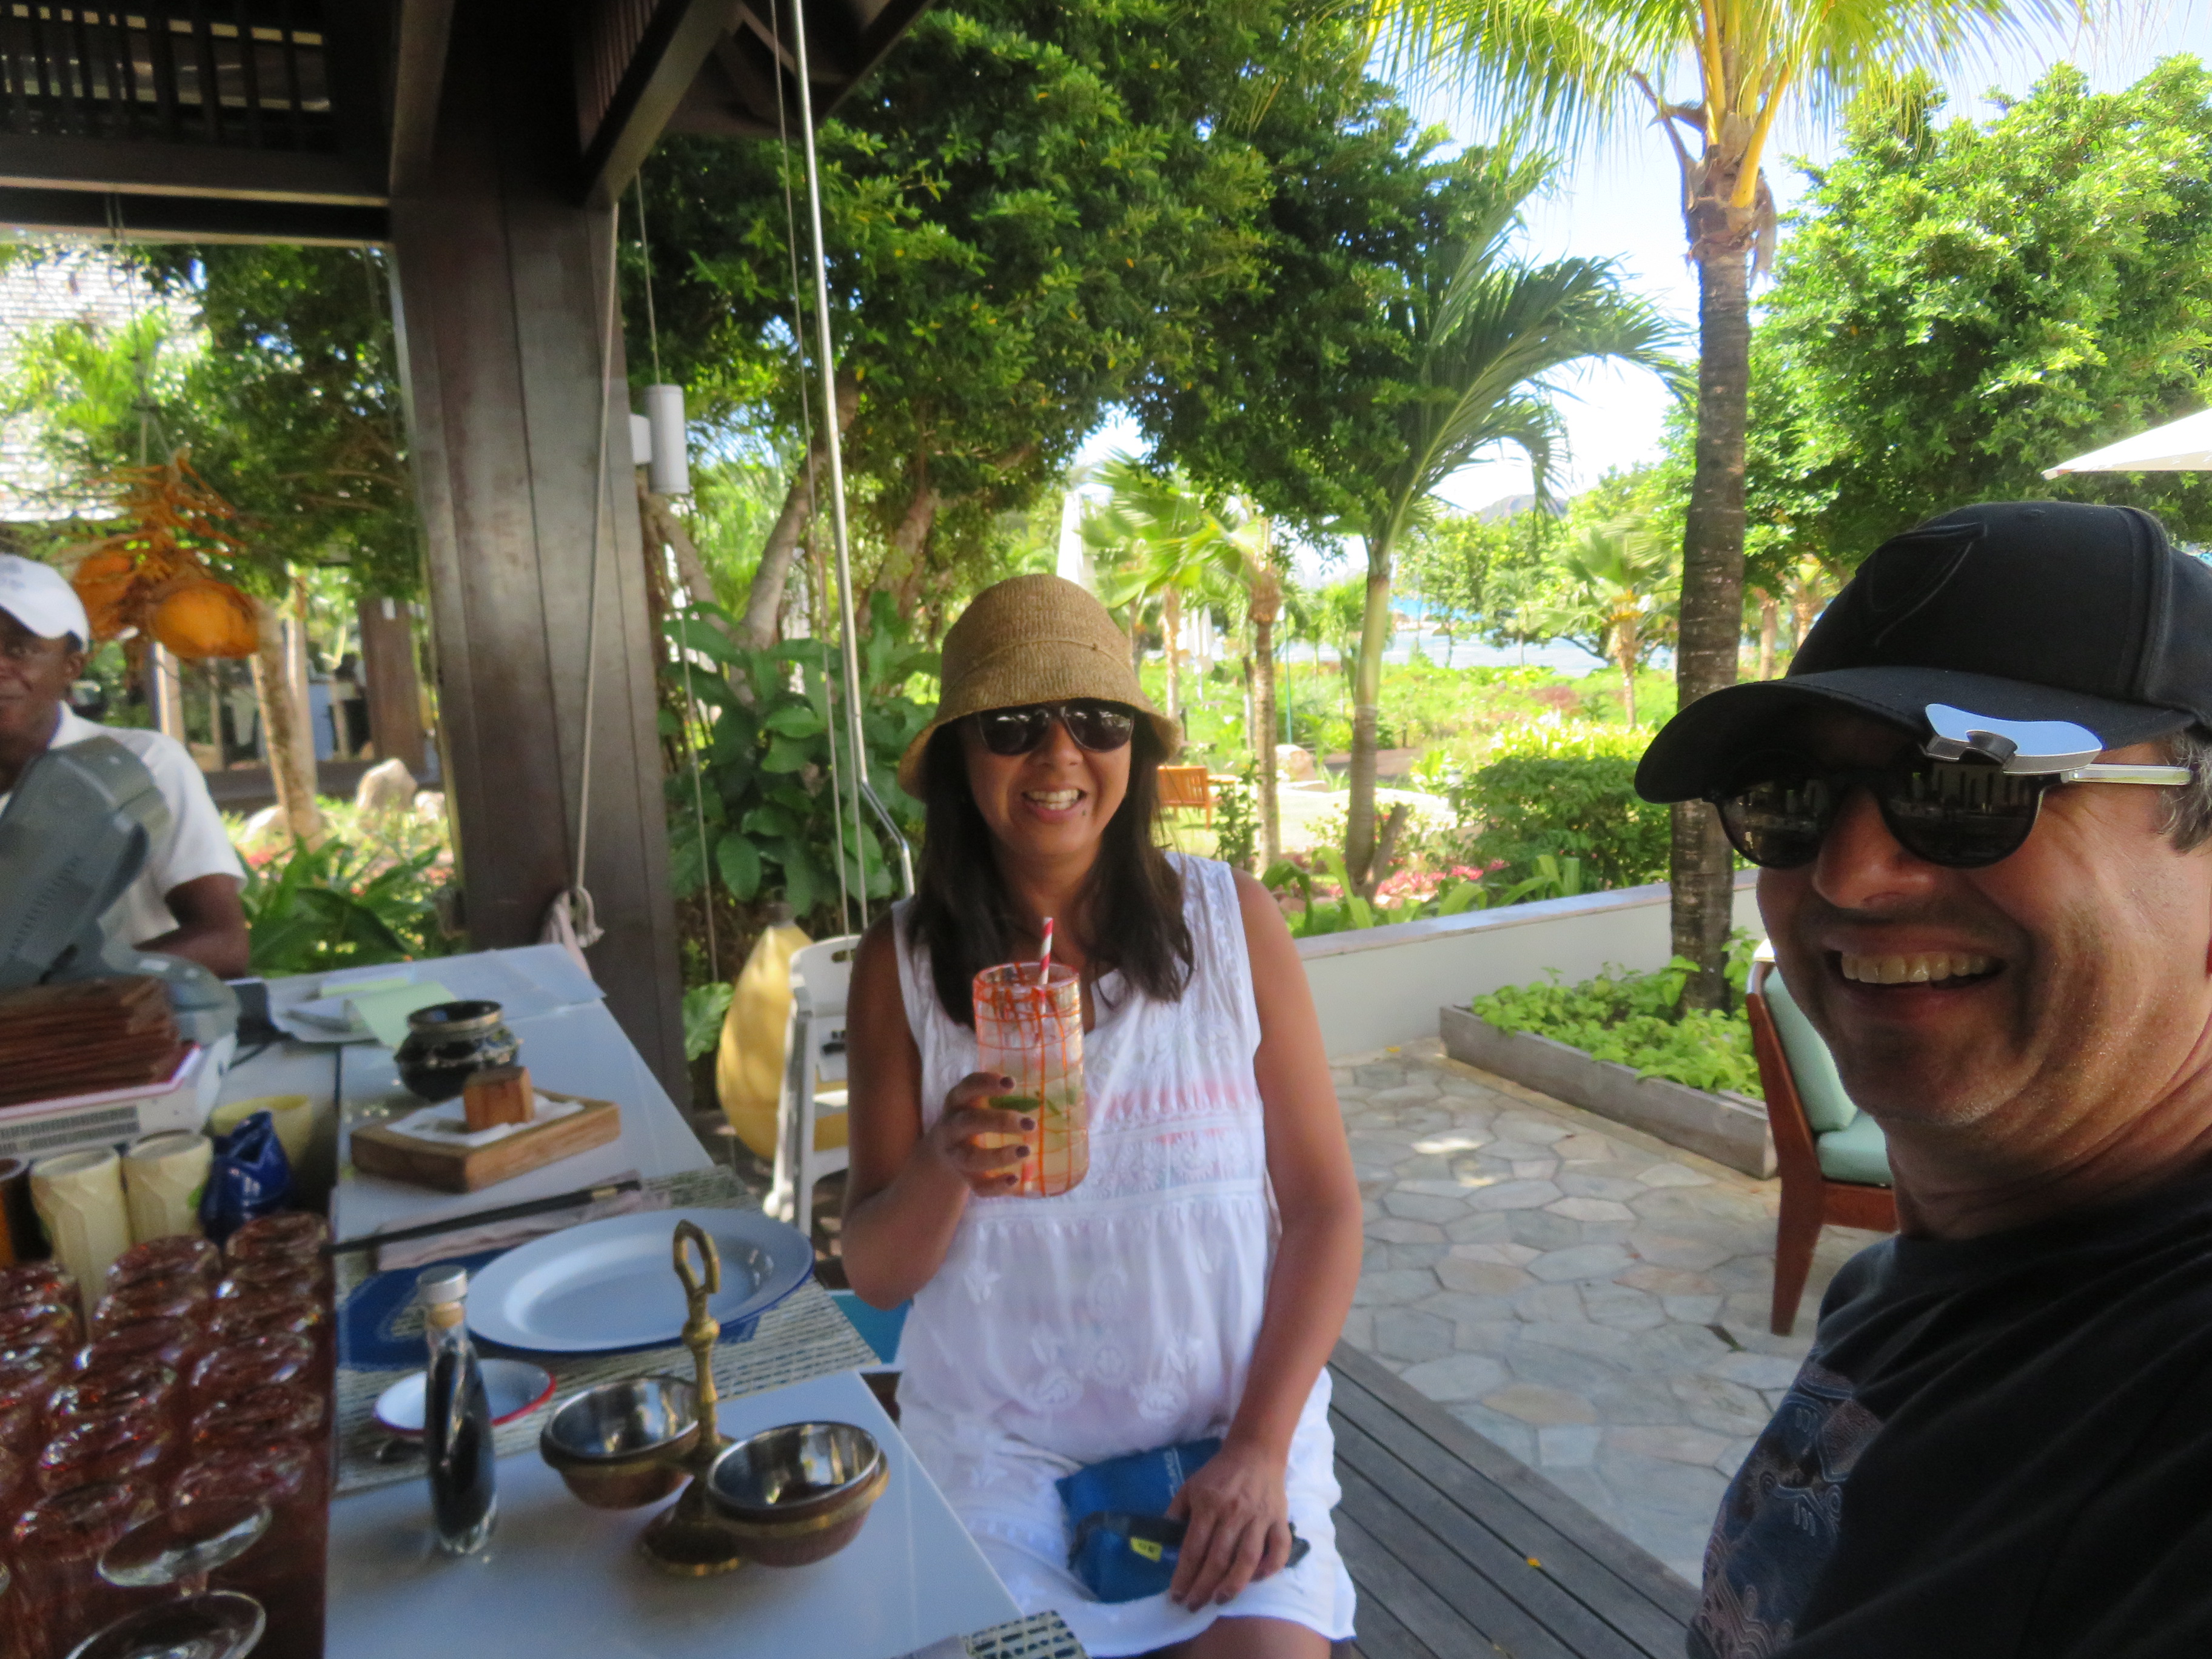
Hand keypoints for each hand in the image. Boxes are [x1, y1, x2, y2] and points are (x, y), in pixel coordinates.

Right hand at [923, 1072, 1034, 1196]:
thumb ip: (1010, 1097)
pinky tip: (1014, 1178)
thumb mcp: (980, 1103)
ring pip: (971, 1158)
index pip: (968, 1087)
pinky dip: (996, 1185)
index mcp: (958, 1102)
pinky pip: (977, 1186)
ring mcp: (955, 1155)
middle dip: (1000, 1122)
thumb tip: (1065, 1095)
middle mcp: (952, 1127)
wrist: (945, 1152)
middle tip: (1031, 1124)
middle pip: (970, 1122)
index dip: (986, 1084)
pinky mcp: (964, 1178)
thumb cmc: (976, 1120)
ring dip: (998, 1156)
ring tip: (1025, 1151)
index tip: (1012, 1084)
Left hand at [1165, 1439, 1293, 1608]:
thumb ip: (1176, 1512)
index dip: (1184, 1575)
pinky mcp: (1280, 1518)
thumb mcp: (1190, 1486)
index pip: (1193, 1548)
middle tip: (1194, 1606)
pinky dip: (1271, 1566)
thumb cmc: (1219, 1473)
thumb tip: (1164, 1543)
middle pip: (1218, 1559)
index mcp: (1209, 1504)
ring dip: (1234, 1584)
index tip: (1176, 1595)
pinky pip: (1279, 1548)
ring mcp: (1259, 1517)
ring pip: (1248, 1558)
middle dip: (1204, 1587)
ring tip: (1220, 1600)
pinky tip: (1258, 1579)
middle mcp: (1234, 1512)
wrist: (1255, 1451)